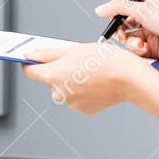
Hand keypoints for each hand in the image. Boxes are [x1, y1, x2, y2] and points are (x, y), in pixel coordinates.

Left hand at [21, 40, 152, 114]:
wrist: (129, 79)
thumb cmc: (105, 61)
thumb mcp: (73, 48)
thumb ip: (48, 53)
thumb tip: (30, 55)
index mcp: (53, 76)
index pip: (30, 72)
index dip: (30, 63)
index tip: (33, 58)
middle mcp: (59, 93)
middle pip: (50, 80)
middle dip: (58, 70)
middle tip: (75, 60)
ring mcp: (72, 103)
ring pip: (65, 89)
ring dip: (71, 81)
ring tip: (89, 70)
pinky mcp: (85, 109)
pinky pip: (78, 97)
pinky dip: (83, 90)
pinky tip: (96, 81)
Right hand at [94, 0, 158, 63]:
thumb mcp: (143, 8)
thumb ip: (119, 7)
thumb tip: (100, 9)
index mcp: (146, 5)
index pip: (123, 8)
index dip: (115, 15)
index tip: (110, 20)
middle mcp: (146, 20)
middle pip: (122, 26)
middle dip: (120, 31)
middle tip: (122, 33)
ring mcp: (149, 35)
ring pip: (128, 40)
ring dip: (130, 43)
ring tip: (139, 44)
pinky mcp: (151, 50)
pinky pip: (136, 52)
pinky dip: (138, 51)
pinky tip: (145, 49)